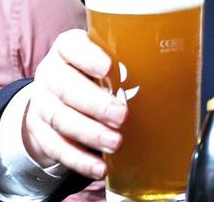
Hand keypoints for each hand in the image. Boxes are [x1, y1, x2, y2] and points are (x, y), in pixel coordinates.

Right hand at [23, 29, 127, 178]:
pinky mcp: (39, 131)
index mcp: (68, 49)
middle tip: (122, 115)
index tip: (109, 67)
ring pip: (60, 118)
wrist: (56, 95)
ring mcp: (42, 102)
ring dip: (90, 133)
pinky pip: (55, 147)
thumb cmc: (92, 72)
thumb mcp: (106, 58)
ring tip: (116, 142)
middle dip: (95, 103)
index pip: (71, 47)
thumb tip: (174, 68)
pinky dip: (79, 159)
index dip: (88, 57)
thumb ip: (128, 61)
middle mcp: (51, 73)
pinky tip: (99, 166)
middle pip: (65, 86)